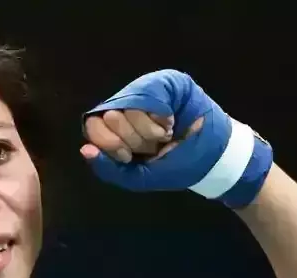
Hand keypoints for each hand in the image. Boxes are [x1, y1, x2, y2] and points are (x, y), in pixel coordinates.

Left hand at [80, 69, 271, 207]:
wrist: (212, 160)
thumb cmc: (175, 166)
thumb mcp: (137, 176)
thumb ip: (108, 167)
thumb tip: (84, 149)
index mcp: (116, 127)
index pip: (94, 127)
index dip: (110, 144)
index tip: (129, 156)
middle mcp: (127, 104)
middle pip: (110, 117)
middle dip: (133, 140)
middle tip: (153, 146)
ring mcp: (146, 90)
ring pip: (129, 106)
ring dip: (148, 130)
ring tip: (165, 135)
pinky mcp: (166, 81)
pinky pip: (149, 95)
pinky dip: (158, 117)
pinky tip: (169, 124)